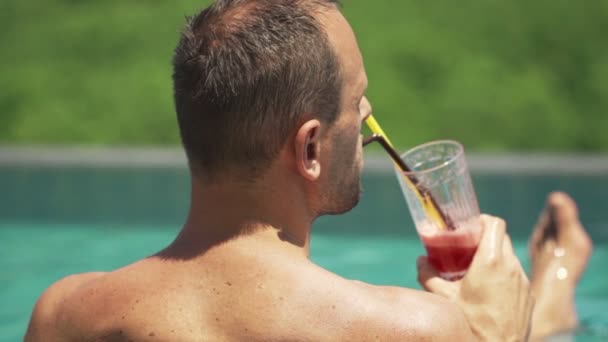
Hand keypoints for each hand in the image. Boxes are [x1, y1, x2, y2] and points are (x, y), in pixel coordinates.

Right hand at [417, 214, 534, 340]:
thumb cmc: (470, 324)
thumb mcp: (444, 298)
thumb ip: (428, 275)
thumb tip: (420, 261)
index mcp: (490, 262)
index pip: (495, 224)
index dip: (483, 220)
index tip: (470, 227)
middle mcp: (511, 267)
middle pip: (502, 237)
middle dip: (486, 237)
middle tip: (468, 246)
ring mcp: (523, 281)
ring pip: (510, 256)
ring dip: (495, 256)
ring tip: (477, 270)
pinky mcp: (529, 295)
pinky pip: (517, 275)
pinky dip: (504, 274)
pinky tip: (490, 290)